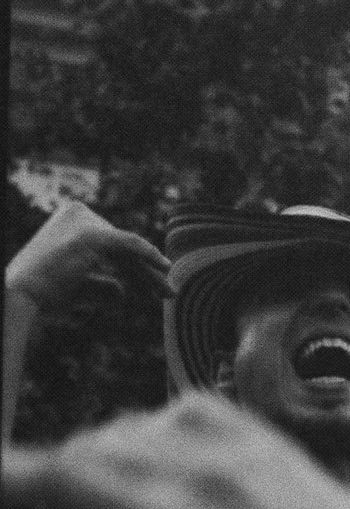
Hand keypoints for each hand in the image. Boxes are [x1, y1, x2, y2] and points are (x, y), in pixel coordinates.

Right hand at [0, 396, 349, 508]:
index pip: (56, 474)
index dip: (17, 489)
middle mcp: (199, 472)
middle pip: (91, 447)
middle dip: (64, 487)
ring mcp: (245, 452)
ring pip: (141, 425)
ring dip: (113, 461)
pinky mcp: (280, 448)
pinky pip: (199, 411)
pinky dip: (167, 432)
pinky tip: (175, 478)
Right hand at [6, 199, 168, 310]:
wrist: (21, 293)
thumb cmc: (45, 291)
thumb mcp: (77, 280)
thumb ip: (101, 280)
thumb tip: (121, 292)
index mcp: (71, 219)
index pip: (113, 245)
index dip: (135, 268)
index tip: (154, 288)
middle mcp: (78, 214)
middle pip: (123, 248)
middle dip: (145, 273)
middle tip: (167, 292)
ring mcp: (84, 222)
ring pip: (128, 250)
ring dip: (149, 274)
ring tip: (168, 292)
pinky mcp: (91, 235)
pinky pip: (129, 242)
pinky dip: (148, 253)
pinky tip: (165, 266)